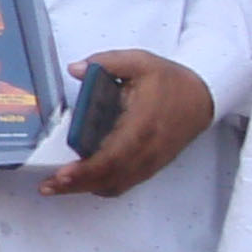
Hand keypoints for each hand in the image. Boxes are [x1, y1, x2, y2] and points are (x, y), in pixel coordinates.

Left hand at [50, 50, 213, 197]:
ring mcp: (150, 161)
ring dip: (85, 189)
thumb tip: (75, 68)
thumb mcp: (140, 62)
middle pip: (109, 177)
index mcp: (142, 125)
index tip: (63, 173)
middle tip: (48, 185)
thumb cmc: (170, 81)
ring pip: (115, 184)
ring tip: (57, 186)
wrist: (202, 97)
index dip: (87, 169)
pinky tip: (83, 184)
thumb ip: (106, 62)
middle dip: (76, 184)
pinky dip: (102, 187)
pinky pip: (124, 183)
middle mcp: (146, 149)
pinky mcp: (151, 166)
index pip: (112, 156)